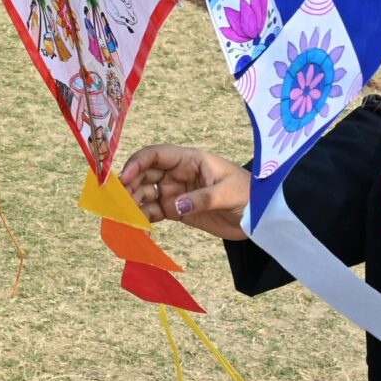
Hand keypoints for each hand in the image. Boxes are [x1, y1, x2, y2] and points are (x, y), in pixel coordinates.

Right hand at [117, 144, 249, 240]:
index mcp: (189, 160)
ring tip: (126, 216)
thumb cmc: (249, 195)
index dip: (138, 163)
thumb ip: (201, 199)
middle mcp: (178, 173)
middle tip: (120, 202)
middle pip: (146, 174)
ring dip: (134, 202)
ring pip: (146, 193)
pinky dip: (144, 217)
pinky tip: (137, 226)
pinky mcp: (177, 210)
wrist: (260, 217)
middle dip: (131, 185)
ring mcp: (176, 192)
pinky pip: (155, 211)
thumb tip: (175, 205)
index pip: (156, 155)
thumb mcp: (228, 193)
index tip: (126, 178)